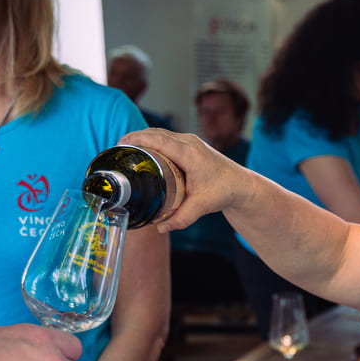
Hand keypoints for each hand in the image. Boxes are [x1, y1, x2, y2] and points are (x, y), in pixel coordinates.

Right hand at [119, 127, 239, 231]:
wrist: (241, 185)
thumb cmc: (224, 192)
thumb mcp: (201, 207)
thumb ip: (181, 218)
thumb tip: (160, 227)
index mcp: (190, 154)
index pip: (159, 140)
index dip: (138, 139)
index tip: (121, 144)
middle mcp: (190, 143)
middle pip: (156, 133)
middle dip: (136, 138)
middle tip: (118, 149)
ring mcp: (191, 141)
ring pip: (161, 134)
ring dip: (144, 138)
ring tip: (127, 150)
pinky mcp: (191, 145)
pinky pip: (167, 138)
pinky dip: (154, 141)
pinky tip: (144, 151)